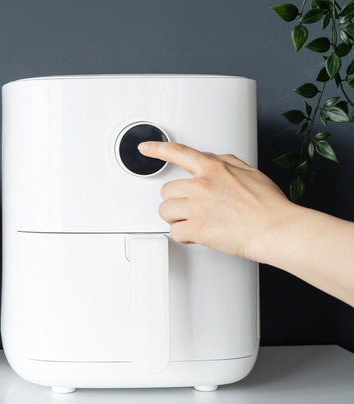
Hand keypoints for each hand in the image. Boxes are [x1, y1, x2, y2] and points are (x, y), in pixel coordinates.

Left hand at [138, 141, 295, 260]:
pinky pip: (174, 232)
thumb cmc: (268, 205)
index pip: (179, 153)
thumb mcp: (250, 172)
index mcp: (214, 169)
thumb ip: (225, 161)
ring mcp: (197, 207)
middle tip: (192, 209)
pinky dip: (183, 236)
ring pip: (165, 211)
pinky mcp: (196, 228)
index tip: (146, 148)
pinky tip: (196, 235)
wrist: (276, 229)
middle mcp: (201, 186)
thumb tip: (209, 157)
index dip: (158, 149)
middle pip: (167, 190)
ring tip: (193, 222)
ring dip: (175, 218)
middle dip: (176, 201)